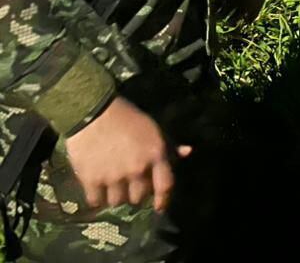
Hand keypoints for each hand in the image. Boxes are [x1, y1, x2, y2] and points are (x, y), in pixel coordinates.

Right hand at [65, 97, 190, 212]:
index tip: (159, 207)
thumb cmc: (127, 118)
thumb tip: (188, 152)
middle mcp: (137, 169)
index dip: (163, 200)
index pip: (165, 186)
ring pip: (118, 201)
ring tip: (112, 185)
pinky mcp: (91, 180)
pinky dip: (97, 197)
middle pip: (139, 197)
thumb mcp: (154, 129)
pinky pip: (97, 201)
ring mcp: (114, 176)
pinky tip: (97, 188)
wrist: (93, 112)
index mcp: (155, 154)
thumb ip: (169, 145)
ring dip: (116, 196)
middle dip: (136, 193)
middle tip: (129, 185)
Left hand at [209, 0, 266, 24]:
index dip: (253, 13)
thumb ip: (249, 2)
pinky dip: (219, 1)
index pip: (259, 1)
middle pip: (244, 2)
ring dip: (226, 9)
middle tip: (228, 22)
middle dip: (236, 13)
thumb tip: (251, 19)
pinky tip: (214, 6)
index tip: (245, 24)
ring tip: (217, 15)